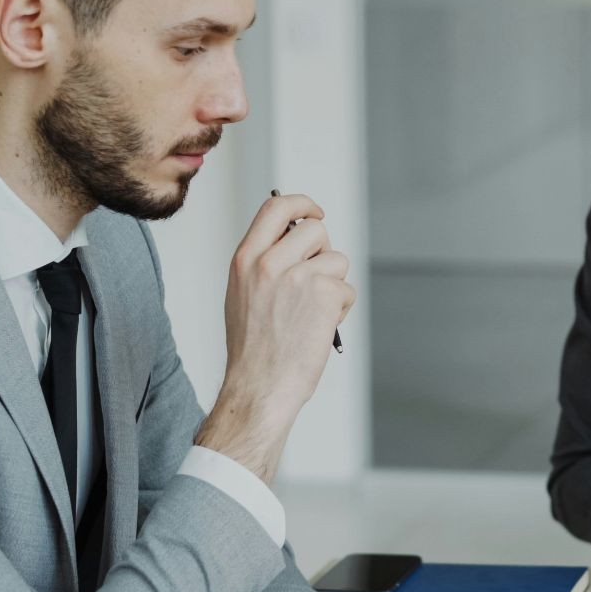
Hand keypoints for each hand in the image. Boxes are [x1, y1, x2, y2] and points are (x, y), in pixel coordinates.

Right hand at [197, 193, 354, 479]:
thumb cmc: (254, 350)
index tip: (315, 213)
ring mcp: (297, 276)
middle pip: (315, 230)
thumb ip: (265, 265)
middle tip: (318, 280)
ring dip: (334, 285)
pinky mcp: (323, 293)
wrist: (259, 387)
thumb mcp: (243, 295)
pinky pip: (347, 289)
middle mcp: (268, 262)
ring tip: (312, 314)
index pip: (275, 208)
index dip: (302, 204)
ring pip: (337, 261)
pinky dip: (340, 308)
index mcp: (245, 260)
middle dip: (324, 253)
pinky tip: (320, 328)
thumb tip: (299, 243)